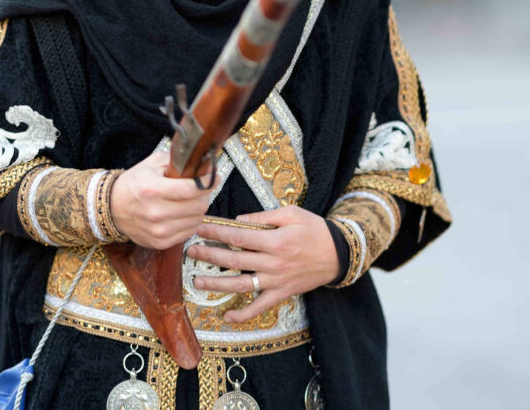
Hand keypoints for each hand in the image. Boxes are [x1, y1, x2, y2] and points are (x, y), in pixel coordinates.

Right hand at [110, 150, 216, 248]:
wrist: (112, 208)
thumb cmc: (134, 183)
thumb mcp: (152, 164)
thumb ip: (177, 161)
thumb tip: (201, 162)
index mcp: (154, 190)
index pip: (193, 189)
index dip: (208, 182)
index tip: (214, 177)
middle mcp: (156, 212)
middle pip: (199, 206)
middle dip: (203, 195)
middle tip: (199, 190)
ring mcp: (158, 230)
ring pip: (197, 220)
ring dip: (197, 210)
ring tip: (188, 202)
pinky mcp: (159, 243)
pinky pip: (189, 232)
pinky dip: (190, 222)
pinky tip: (181, 214)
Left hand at [188, 206, 339, 323]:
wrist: (338, 253)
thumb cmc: (314, 229)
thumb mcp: (291, 213)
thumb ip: (264, 217)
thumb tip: (238, 221)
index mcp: (275, 240)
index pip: (238, 236)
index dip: (216, 232)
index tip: (199, 228)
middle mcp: (273, 263)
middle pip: (235, 260)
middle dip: (210, 256)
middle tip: (191, 252)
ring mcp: (277, 281)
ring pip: (242, 285)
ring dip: (217, 285)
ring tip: (197, 282)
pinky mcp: (282, 294)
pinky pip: (259, 307)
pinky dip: (243, 315)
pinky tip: (227, 316)